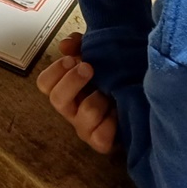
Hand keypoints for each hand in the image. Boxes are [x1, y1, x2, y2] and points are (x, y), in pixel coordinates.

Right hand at [37, 31, 116, 153]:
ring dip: (99, 99)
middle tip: (88, 68)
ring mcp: (85, 128)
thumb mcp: (98, 55)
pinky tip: (119, 112)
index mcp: (67, 88)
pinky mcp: (101, 142)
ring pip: (84, 114)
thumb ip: (80, 45)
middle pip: (57, 100)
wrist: (141, 100)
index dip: (54, 70)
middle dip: (72, 81)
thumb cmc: (114, 77)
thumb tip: (66, 45)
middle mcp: (72, 109)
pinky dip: (111, 122)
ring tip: (112, 92)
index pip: (45, 83)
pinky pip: (100, 136)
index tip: (71, 59)